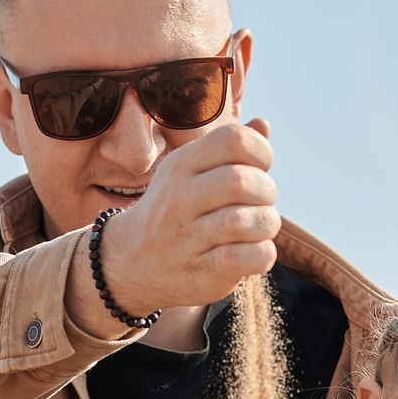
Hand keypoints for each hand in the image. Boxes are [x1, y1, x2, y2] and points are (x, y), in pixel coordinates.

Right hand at [85, 118, 278, 322]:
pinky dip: (264, 253)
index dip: (261, 152)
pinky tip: (254, 251)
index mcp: (181, 165)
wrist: (130, 263)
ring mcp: (188, 238)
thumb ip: (227, 149)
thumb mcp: (189, 172)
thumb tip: (263, 125)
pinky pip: (250, 257)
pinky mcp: (202, 273)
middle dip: (266, 191)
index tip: (259, 169)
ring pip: (248, 221)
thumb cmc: (173, 211)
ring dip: (267, 223)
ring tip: (258, 228)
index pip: (234, 140)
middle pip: (243, 181)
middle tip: (260, 203)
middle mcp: (180, 199)